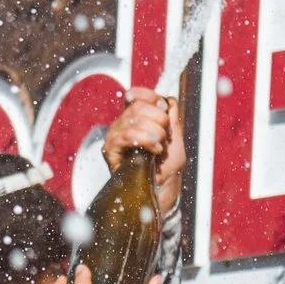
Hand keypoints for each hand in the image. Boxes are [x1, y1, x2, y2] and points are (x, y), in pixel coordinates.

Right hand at [102, 88, 186, 219]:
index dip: (150, 97)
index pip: (135, 95)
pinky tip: (154, 150)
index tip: (163, 109)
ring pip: (134, 119)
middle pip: (138, 105)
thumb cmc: (166, 167)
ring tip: (159, 147)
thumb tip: (167, 100)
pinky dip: (146, 140)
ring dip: (155, 132)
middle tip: (164, 137)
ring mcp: (114, 136)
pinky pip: (128, 134)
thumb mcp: (174, 137)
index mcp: (134, 119)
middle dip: (160, 120)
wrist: (162, 189)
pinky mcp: (110, 150)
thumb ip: (171, 117)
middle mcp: (121, 125)